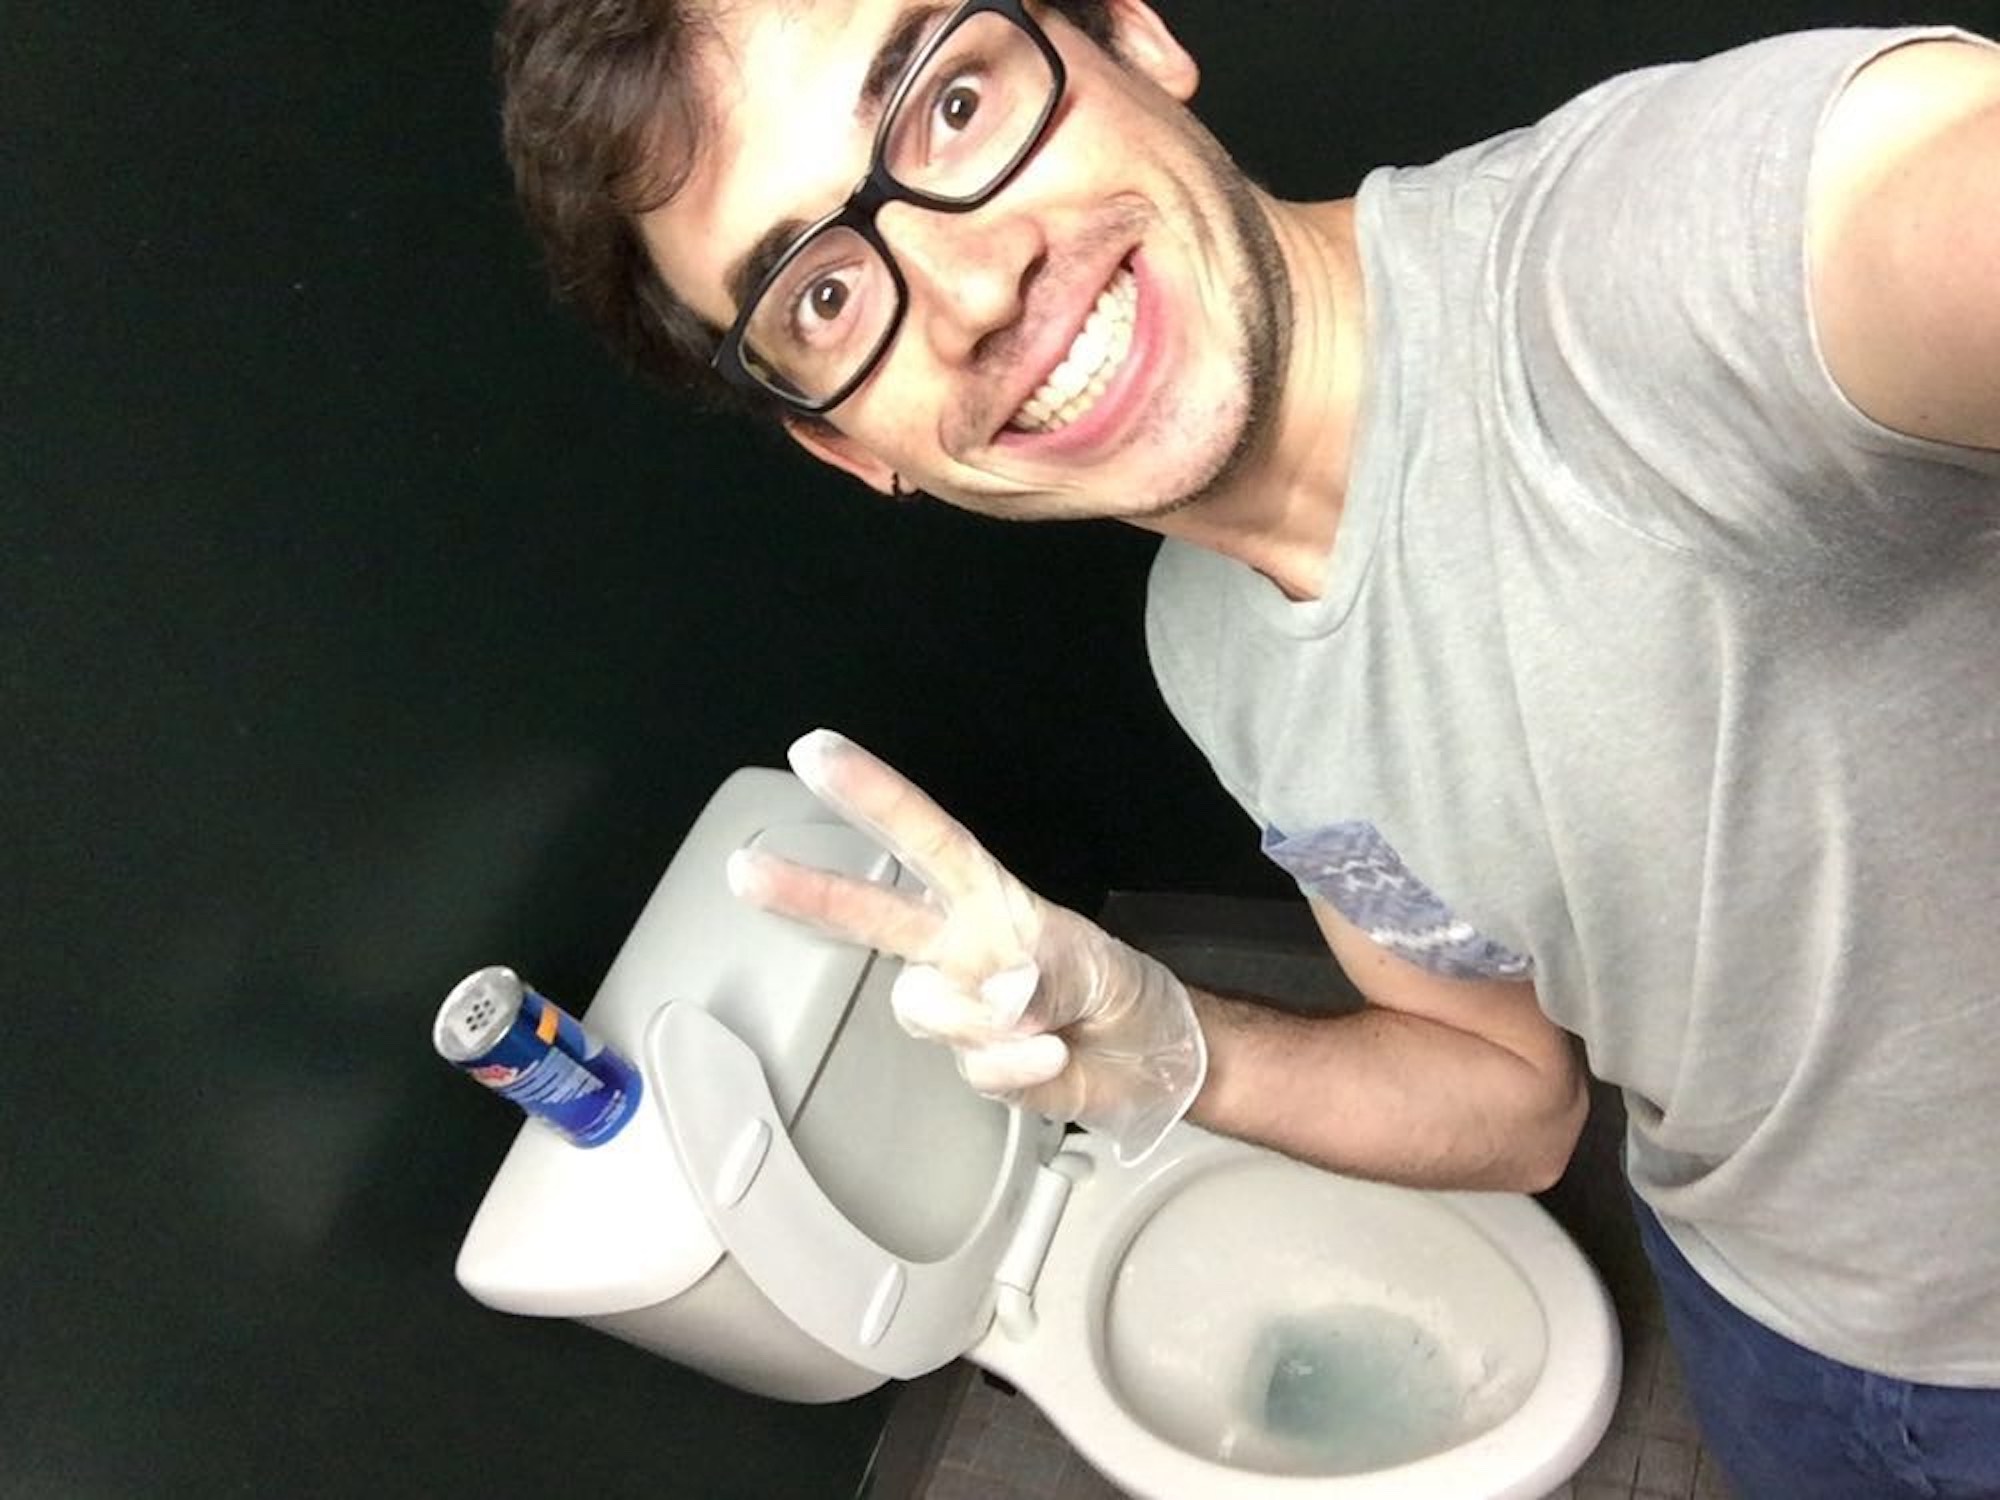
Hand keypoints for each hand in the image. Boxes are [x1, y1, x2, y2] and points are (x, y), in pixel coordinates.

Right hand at [726, 729, 1206, 1164]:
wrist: (1149, 1060)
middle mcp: (958, 950)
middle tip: (747, 869)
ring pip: (925, 1008)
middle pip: (873, 914)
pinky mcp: (972, 1064)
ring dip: (983, 1018)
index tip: (817, 754)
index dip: (873, 795)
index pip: (925, 840)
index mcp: (988, 903)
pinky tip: (1051, 1056)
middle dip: (807, 889)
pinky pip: (978, 1068)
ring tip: (1045, 1022)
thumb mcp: (1094, 966)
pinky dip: (1021, 1067)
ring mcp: (959, 1008)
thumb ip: (1043, 976)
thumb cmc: (1115, 989)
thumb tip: (999, 993)